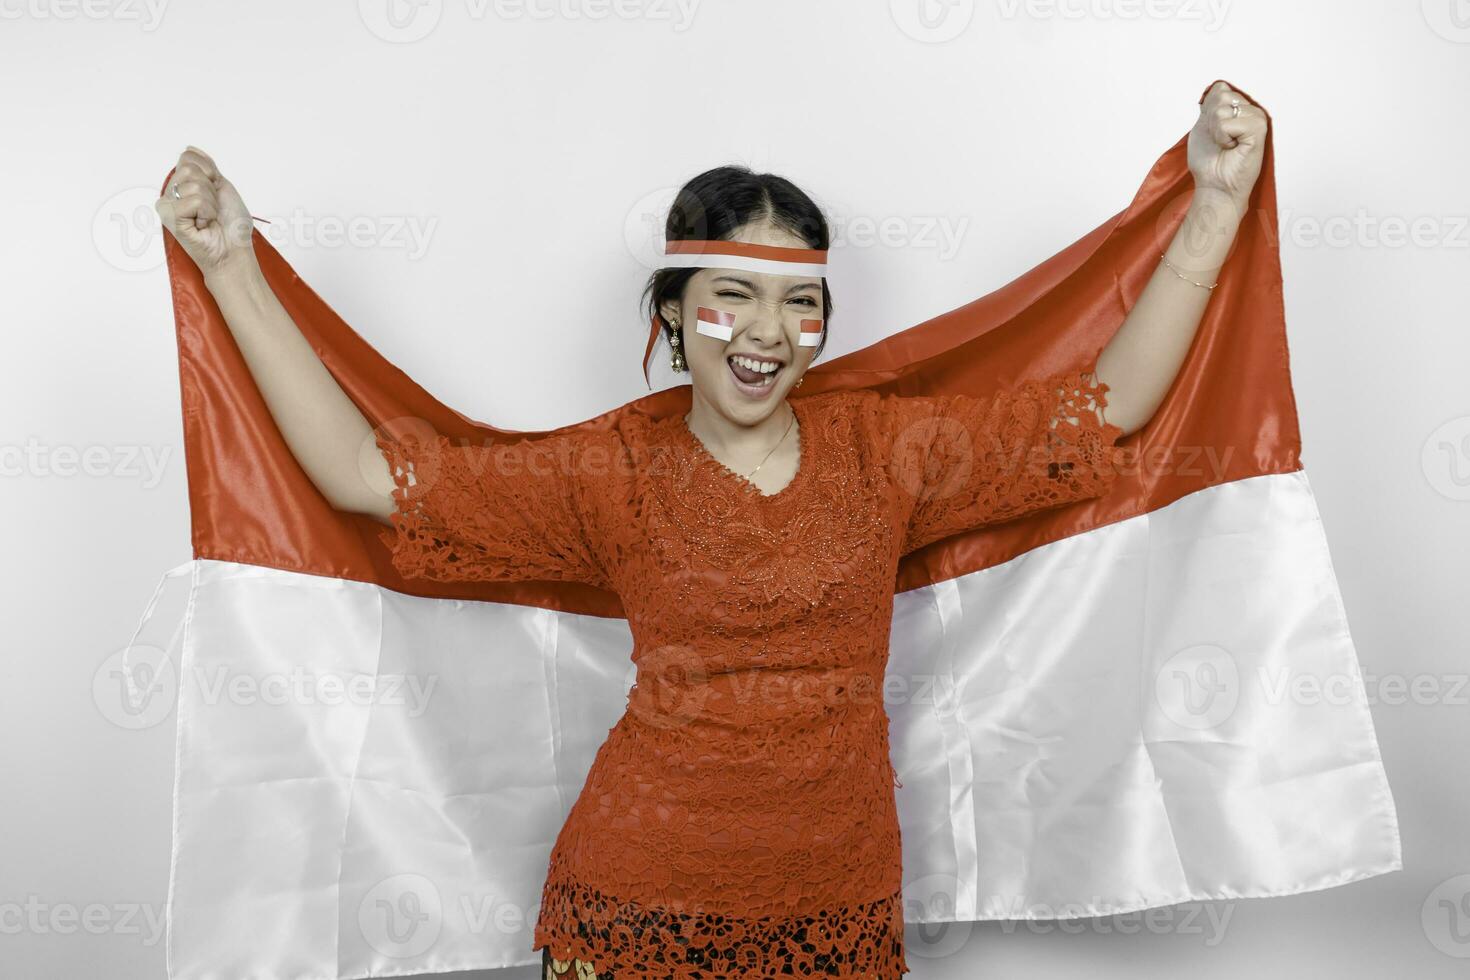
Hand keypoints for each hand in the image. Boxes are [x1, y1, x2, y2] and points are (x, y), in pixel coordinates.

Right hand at [154, 146, 259, 284]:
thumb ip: (205, 166)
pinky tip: (203, 225)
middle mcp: (170, 194)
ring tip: (208, 219)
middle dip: (210, 188)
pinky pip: (194, 200)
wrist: (234, 249)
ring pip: (193, 184)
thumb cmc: (231, 224)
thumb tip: (189, 148)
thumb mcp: (222, 186)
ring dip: (210, 203)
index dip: (210, 173)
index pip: (188, 157)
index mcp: (181, 184)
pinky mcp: (169, 218)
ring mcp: (167, 205)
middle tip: (212, 209)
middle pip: (189, 167)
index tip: (216, 194)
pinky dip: (206, 212)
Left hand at [1186, 81, 1267, 208]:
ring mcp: (1257, 118)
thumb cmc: (1209, 162)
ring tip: (1226, 144)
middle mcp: (1251, 110)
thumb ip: (1211, 105)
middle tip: (1219, 140)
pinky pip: (1227, 122)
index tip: (1213, 130)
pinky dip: (1222, 137)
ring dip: (1216, 131)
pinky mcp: (1259, 129)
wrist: (1214, 185)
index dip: (1209, 110)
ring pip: (1222, 109)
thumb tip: (1218, 86)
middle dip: (1211, 120)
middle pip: (1221, 95)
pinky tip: (1231, 148)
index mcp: (1240, 108)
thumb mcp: (1203, 125)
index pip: (1220, 88)